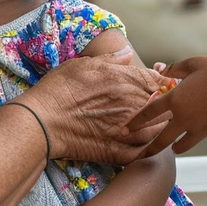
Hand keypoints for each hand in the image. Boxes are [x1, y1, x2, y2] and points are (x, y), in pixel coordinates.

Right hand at [18, 47, 173, 164]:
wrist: (42, 122)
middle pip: (162, 104)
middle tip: (163, 104)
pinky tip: (144, 144)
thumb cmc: (59, 90)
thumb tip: (128, 53)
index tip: (161, 85)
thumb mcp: (83, 65)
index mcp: (124, 80)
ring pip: (158, 129)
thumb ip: (111, 59)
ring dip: (160, 125)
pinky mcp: (117, 151)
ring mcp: (126, 130)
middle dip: (164, 103)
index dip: (162, 82)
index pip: (157, 80)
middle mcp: (130, 104)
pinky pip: (144, 152)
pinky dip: (149, 147)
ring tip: (156, 124)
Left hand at [124, 56, 206, 156]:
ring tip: (151, 153)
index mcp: (175, 98)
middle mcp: (182, 116)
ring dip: (162, 148)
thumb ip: (173, 69)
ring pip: (172, 144)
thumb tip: (160, 71)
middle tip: (133, 154)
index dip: (135, 122)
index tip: (124, 130)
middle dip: (145, 146)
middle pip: (158, 137)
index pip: (149, 112)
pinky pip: (188, 144)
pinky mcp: (206, 132)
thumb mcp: (192, 64)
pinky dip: (180, 147)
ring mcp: (195, 126)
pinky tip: (175, 147)